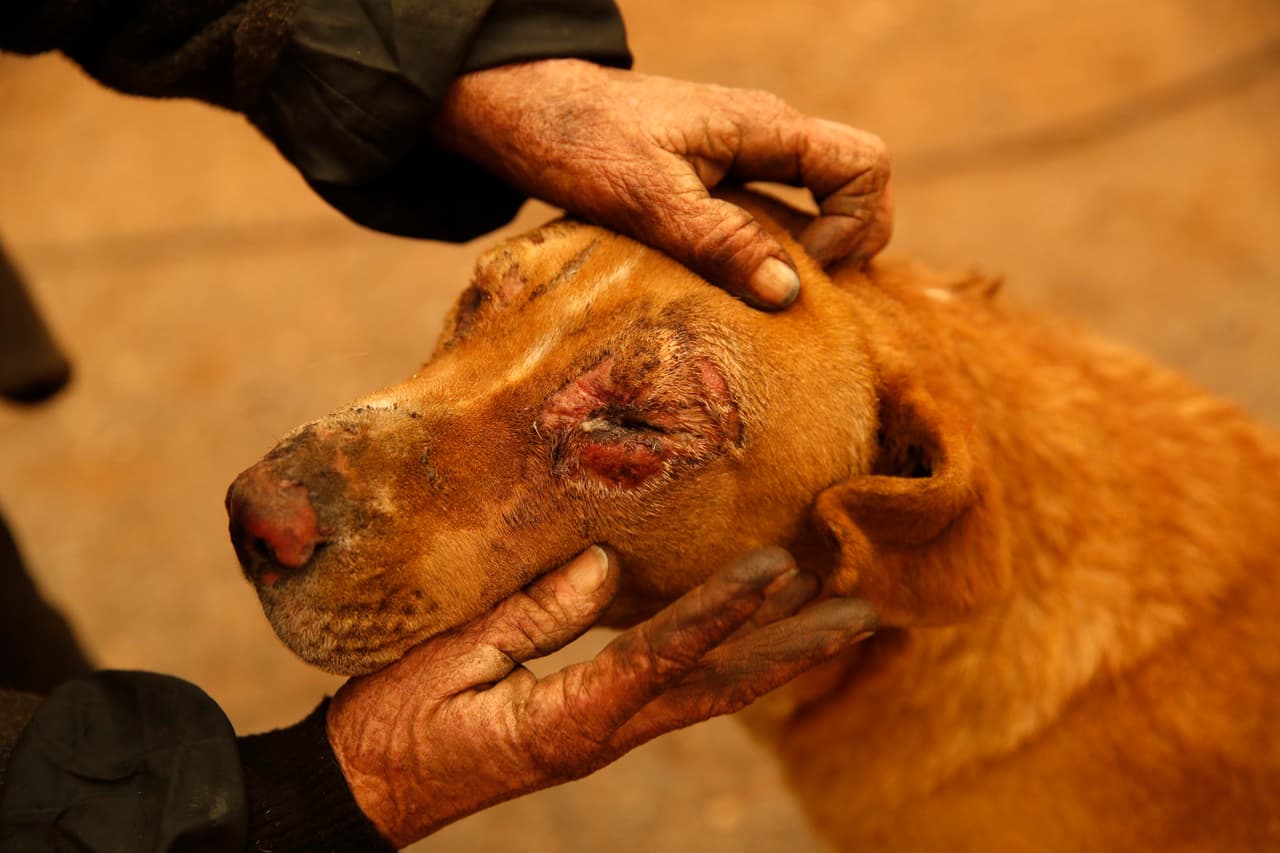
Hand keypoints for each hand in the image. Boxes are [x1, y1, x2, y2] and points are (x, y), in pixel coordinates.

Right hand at [327, 545, 876, 846]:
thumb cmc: (391, 727)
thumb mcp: (450, 662)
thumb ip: (530, 615)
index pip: (660, 656)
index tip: (780, 568)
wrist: (363, 792)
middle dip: (795, 649)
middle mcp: (604, 731)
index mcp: (567, 719)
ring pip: (710, 690)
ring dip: (779, 653)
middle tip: (870, 612)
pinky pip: (676, 687)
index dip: (720, 611)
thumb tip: (608, 568)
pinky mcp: (594, 724)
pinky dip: (726, 656)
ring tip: (842, 616)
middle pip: (719, 688)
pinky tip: (756, 632)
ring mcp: (605, 732)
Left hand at [433, 59, 892, 308]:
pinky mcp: (717, 175)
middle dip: (847, 242)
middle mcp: (767, 136)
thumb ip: (720, 241)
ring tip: (762, 295)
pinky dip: (772, 248)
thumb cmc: (581, 142)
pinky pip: (776, 208)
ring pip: (818, 199)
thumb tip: (788, 293)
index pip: (865, 164)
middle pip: (856, 182)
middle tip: (793, 291)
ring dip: (808, 250)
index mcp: (765, 129)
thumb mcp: (648, 199)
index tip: (799, 269)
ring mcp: (744, 154)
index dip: (854, 225)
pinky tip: (733, 282)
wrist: (527, 112)